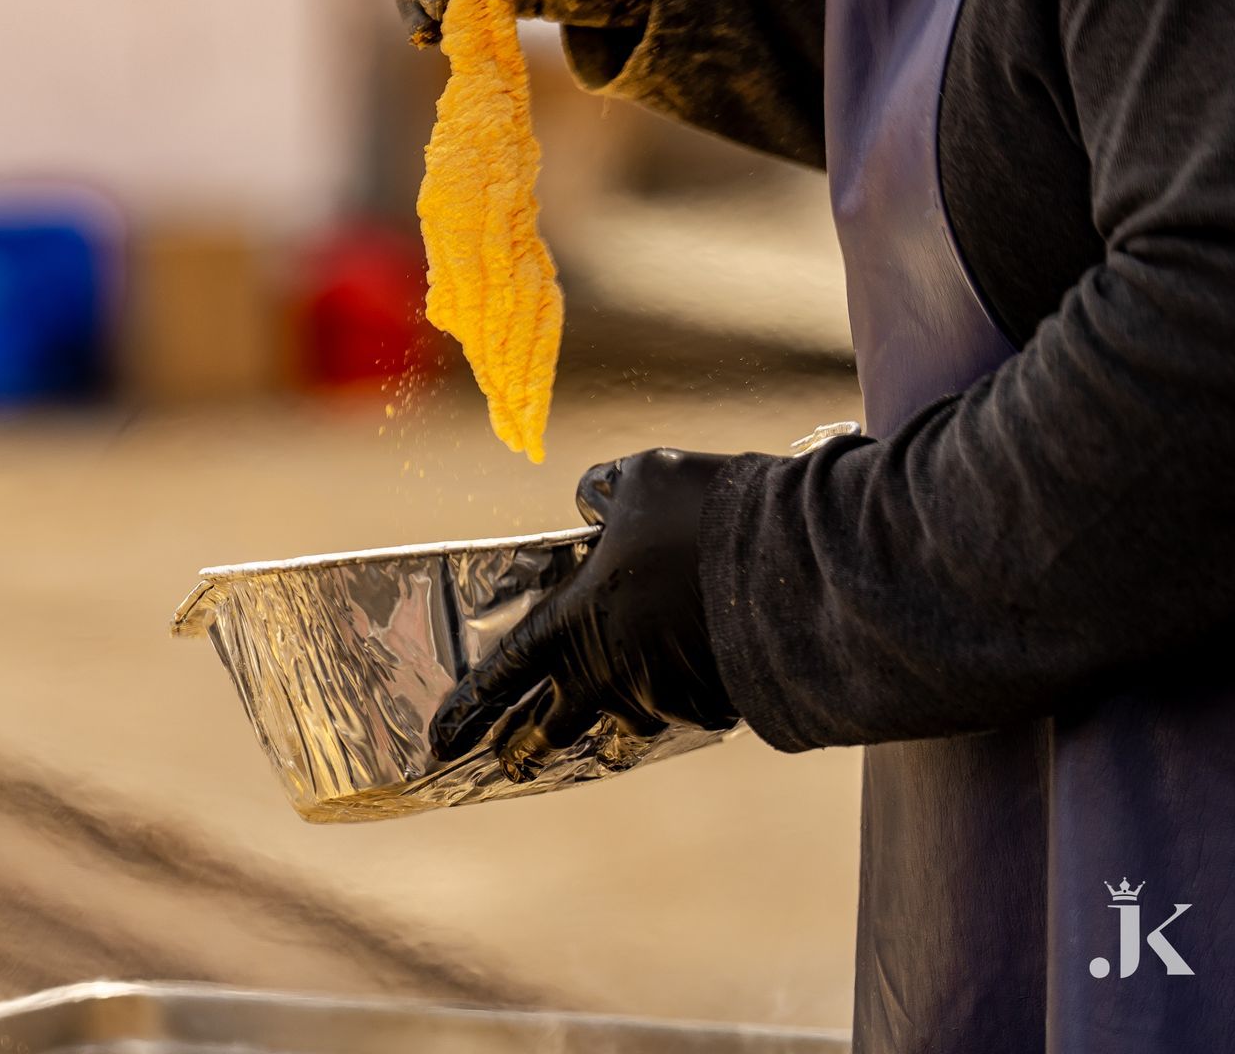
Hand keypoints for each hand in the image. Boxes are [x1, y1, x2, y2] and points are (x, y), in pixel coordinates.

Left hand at [429, 449, 738, 780]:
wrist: (793, 562)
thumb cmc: (704, 512)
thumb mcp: (642, 476)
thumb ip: (603, 492)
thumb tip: (590, 501)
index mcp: (578, 620)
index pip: (508, 669)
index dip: (472, 703)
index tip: (441, 735)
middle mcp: (611, 672)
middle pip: (556, 726)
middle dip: (529, 744)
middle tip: (513, 758)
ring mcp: (663, 697)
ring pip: (630, 715)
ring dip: (624, 708)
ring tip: (629, 694)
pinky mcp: (713, 709)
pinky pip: (687, 706)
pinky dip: (687, 690)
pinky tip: (701, 665)